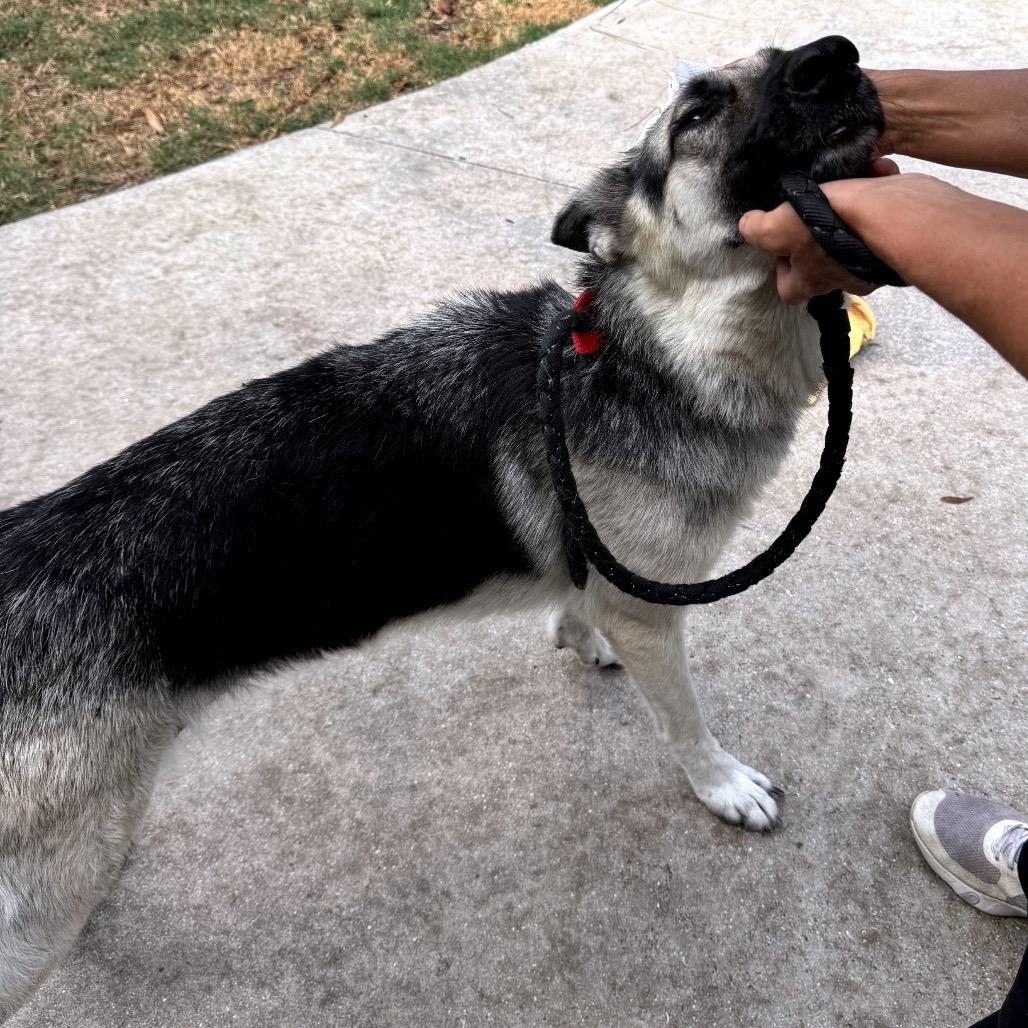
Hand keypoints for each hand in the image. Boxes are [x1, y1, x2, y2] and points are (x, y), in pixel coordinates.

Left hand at [738, 159, 900, 303]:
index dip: (782, 269)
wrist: (897, 216)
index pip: (788, 290)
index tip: (780, 243)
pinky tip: (875, 171)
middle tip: (811, 205)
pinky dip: (878, 190)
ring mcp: (871, 257)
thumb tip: (748, 226)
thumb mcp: (779, 229)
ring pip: (854, 232)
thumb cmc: (832, 228)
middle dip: (816, 231)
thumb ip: (758, 230)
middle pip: (821, 259)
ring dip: (850, 205)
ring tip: (846, 179)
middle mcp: (842, 276)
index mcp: (812, 280)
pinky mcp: (896, 233)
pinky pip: (883, 212)